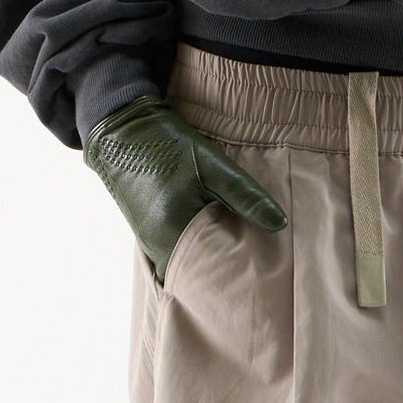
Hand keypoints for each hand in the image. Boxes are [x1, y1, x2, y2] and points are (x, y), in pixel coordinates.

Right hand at [83, 94, 286, 283]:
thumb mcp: (212, 165)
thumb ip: (245, 196)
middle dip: (223, 269)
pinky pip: (176, 251)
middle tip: (251, 266)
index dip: (236, 270)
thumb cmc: (168, 145)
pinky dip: (194, 248)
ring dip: (208, 258)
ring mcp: (147, 241)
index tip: (258, 270)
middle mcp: (156, 245)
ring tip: (234, 253)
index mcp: (173, 232)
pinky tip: (211, 237)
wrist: (123, 130)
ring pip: (186, 262)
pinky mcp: (145, 233)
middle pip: (198, 271)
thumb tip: (279, 223)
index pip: (213, 269)